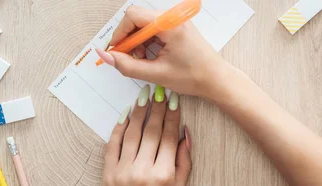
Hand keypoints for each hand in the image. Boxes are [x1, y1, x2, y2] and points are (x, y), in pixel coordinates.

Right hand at [96, 6, 236, 97]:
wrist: (216, 80)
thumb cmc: (193, 77)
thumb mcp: (155, 74)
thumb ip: (127, 65)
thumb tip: (105, 56)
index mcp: (170, 25)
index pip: (133, 16)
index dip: (119, 33)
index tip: (115, 51)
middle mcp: (173, 18)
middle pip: (136, 19)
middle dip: (128, 39)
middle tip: (127, 59)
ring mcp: (175, 21)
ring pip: (143, 24)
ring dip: (136, 42)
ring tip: (142, 61)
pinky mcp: (176, 27)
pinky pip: (152, 29)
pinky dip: (146, 42)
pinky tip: (150, 57)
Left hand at [103, 85, 191, 185]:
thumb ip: (183, 161)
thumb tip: (185, 133)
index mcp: (163, 175)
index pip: (169, 137)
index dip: (173, 116)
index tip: (175, 100)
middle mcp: (143, 172)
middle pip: (152, 132)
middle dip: (157, 108)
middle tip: (160, 91)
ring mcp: (123, 172)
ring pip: (132, 134)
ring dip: (139, 112)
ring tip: (144, 96)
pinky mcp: (108, 173)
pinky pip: (113, 144)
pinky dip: (118, 127)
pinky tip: (125, 113)